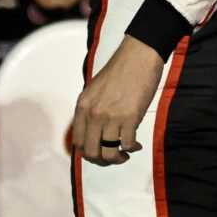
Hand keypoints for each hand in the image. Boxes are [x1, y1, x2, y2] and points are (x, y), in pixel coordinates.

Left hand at [70, 36, 162, 165]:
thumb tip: (92, 132)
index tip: (97, 152)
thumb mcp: (94, 89)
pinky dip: (132, 148)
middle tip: (112, 157)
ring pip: (110, 153)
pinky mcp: (130, 118)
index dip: (87, 153)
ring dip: (118, 158)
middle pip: (92, 152)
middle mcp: (94, 114)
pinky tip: (137, 144)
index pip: (78, 142)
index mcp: (83, 106)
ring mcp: (111, 117)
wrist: (138, 56)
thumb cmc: (119, 70)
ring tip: (126, 153)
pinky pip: (127, 144)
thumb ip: (90, 110)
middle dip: (102, 160)